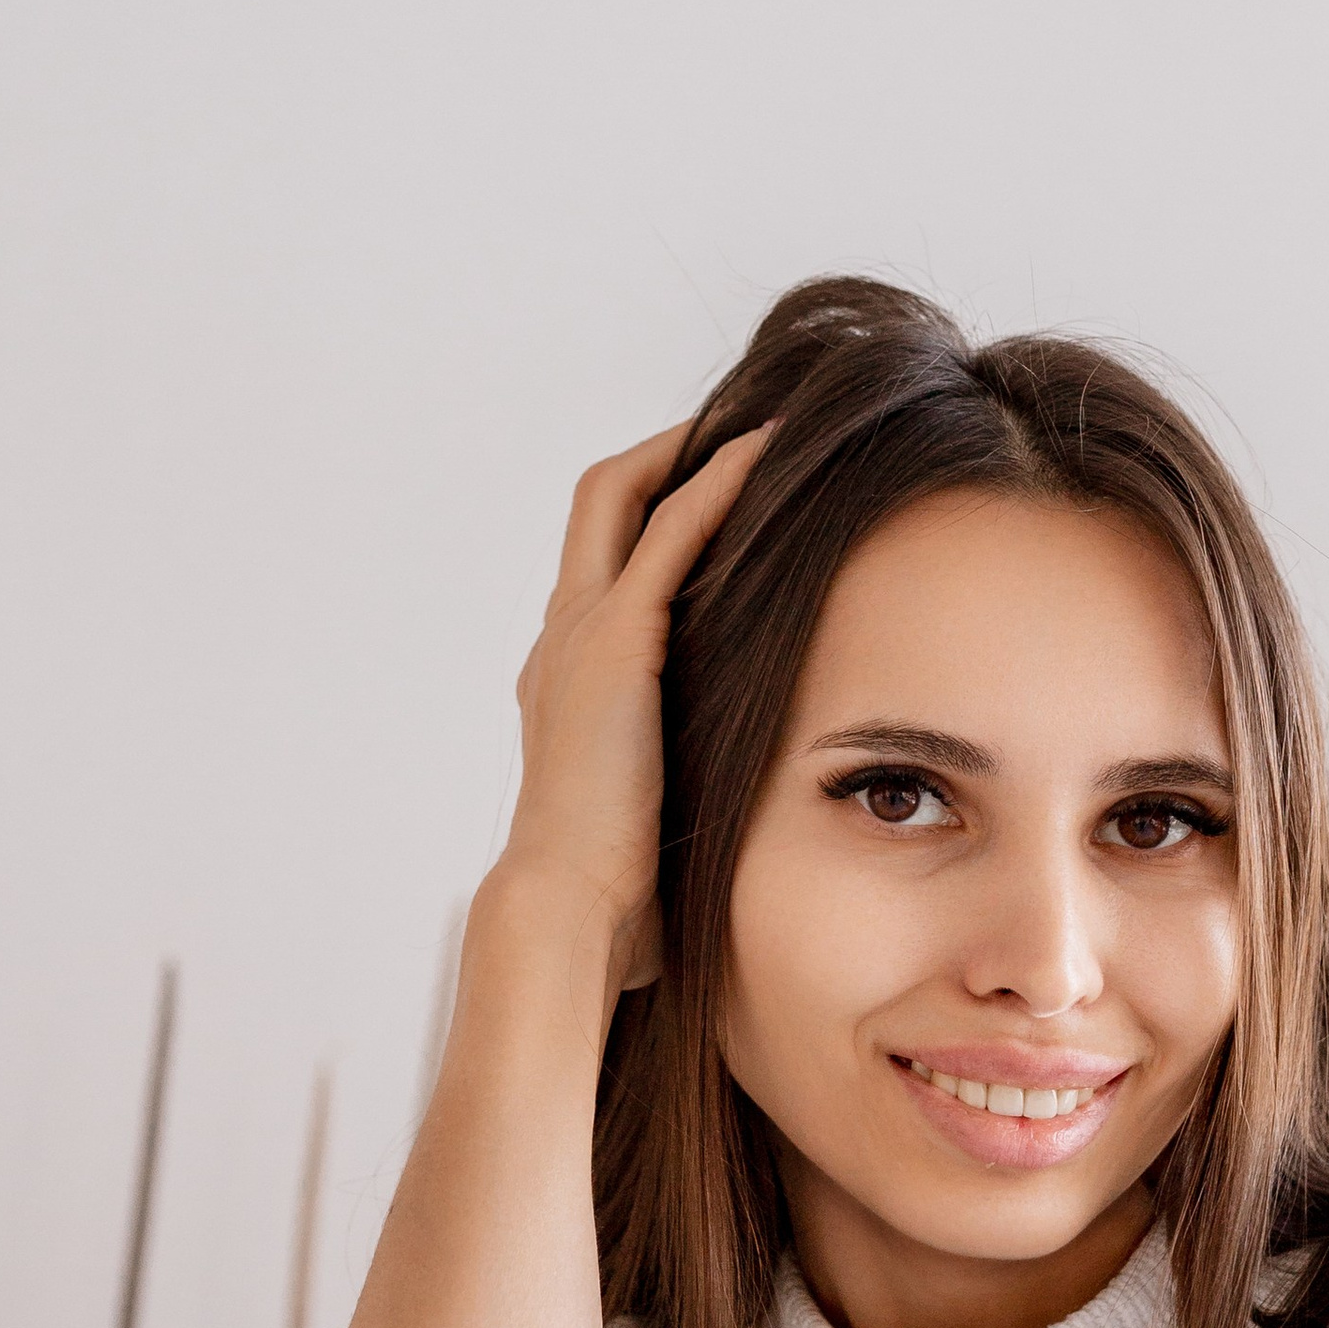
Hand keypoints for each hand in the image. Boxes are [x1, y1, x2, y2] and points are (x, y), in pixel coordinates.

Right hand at [484, 419, 770, 995]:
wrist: (569, 904)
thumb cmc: (612, 887)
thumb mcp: (649, 812)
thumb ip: (675, 781)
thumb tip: (721, 809)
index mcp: (566, 675)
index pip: (601, 562)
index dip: (650, 512)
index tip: (711, 488)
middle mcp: (562, 638)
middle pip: (598, 504)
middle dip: (660, 454)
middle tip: (732, 428)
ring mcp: (579, 632)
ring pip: (621, 497)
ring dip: (687, 449)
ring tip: (756, 423)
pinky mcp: (615, 641)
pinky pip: (669, 533)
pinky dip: (716, 483)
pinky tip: (766, 454)